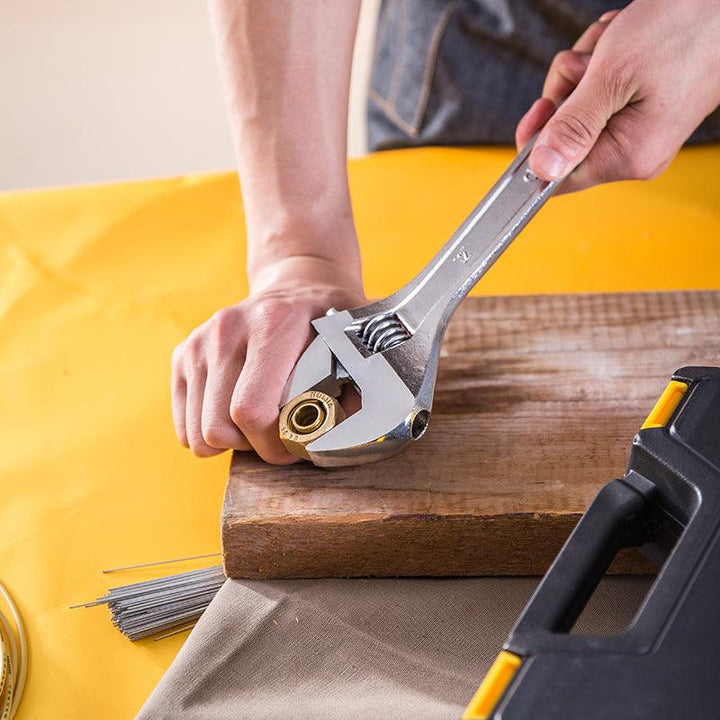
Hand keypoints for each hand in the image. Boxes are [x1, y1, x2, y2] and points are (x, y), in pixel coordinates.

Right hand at [171, 255, 364, 463]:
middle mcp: (229, 329)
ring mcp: (200, 341)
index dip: (274, 443)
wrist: (297, 281)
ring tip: (262, 423)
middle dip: (254, 447)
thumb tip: (347, 433)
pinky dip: (211, 432)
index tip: (297, 443)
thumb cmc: (331, 318)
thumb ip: (360, 383)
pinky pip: (185, 426)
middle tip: (282, 438)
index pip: (251, 410)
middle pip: (218, 428)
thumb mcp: (356, 340)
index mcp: (273, 325)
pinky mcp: (184, 354)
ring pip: (197, 432)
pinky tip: (238, 415)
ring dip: (232, 441)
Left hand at [516, 0, 719, 192]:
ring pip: (579, 107)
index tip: (539, 108)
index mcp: (628, 156)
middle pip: (566, 137)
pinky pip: (599, 92)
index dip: (537, 146)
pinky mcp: (643, 109)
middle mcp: (635, 152)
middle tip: (589, 62)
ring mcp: (640, 130)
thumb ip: (573, 126)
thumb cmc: (685, 28)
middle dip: (567, 90)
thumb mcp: (613, 76)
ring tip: (612, 44)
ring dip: (584, 69)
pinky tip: (620, 42)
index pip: (559, 176)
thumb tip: (543, 168)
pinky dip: (600, 62)